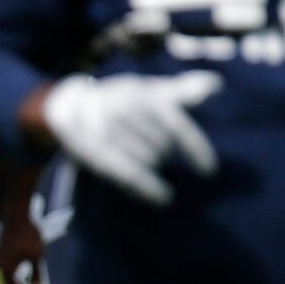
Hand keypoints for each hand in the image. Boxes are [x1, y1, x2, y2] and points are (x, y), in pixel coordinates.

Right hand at [0, 213, 47, 283]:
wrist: (16, 214)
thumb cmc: (28, 236)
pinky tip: (27, 265)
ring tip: (34, 279)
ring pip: (11, 270)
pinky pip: (10, 263)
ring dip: (22, 274)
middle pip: (13, 280)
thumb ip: (36, 274)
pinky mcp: (1, 250)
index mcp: (7, 269)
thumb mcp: (36, 256)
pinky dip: (18, 266)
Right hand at [39, 71, 221, 204]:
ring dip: (152, 166)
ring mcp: (108, 131)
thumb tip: (216, 84)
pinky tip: (165, 199)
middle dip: (164, 153)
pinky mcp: (96, 153)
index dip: (195, 149)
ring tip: (143, 159)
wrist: (69, 104)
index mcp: (143, 95)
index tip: (210, 171)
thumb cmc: (119, 98)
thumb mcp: (149, 90)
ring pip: (148, 161)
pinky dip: (149, 189)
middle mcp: (125, 110)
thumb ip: (182, 90)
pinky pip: (128, 174)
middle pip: (163, 148)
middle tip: (154, 150)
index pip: (176, 126)